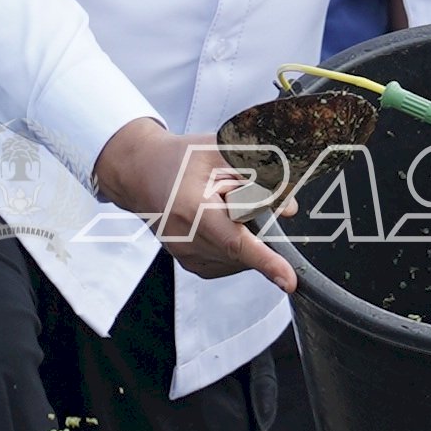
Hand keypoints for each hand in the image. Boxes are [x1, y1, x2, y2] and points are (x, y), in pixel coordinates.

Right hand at [92, 115, 292, 288]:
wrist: (142, 173)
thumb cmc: (181, 159)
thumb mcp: (222, 150)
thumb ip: (260, 174)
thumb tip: (288, 209)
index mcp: (192, 209)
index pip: (235, 241)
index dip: (266, 261)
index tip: (288, 280)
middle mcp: (186, 239)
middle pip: (245, 245)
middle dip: (254, 223)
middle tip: (233, 193)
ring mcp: (186, 256)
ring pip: (241, 257)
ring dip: (244, 233)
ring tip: (219, 205)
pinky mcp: (191, 264)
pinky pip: (230, 261)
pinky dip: (236, 244)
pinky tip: (221, 221)